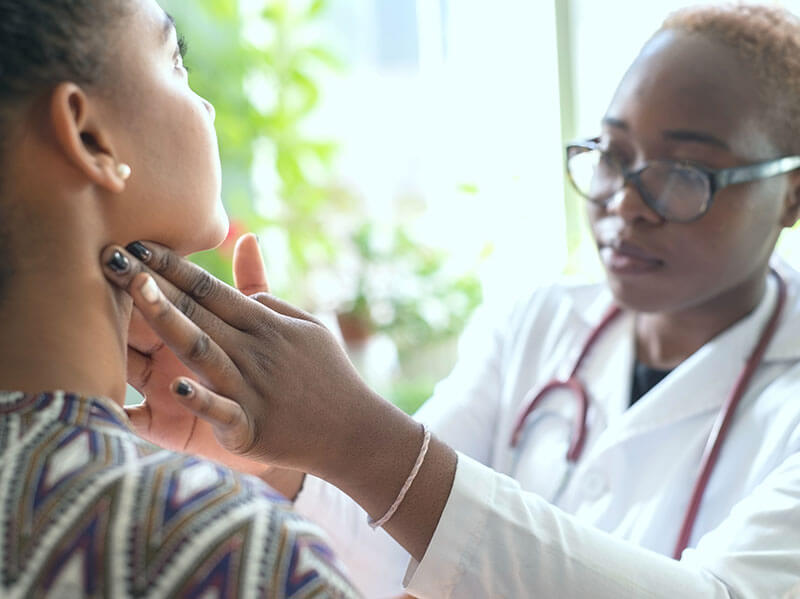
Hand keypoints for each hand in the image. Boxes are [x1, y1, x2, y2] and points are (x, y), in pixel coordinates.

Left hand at [104, 240, 409, 479]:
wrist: (355, 431)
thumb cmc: (327, 375)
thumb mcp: (304, 326)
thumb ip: (267, 292)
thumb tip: (246, 248)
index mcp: (265, 324)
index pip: (211, 288)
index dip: (173, 266)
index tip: (137, 244)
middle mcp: (256, 350)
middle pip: (198, 311)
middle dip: (154, 283)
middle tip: (112, 256)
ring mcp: (253, 389)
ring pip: (203, 350)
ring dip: (168, 321)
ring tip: (137, 293)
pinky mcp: (253, 428)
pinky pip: (223, 412)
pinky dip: (203, 400)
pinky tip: (178, 386)